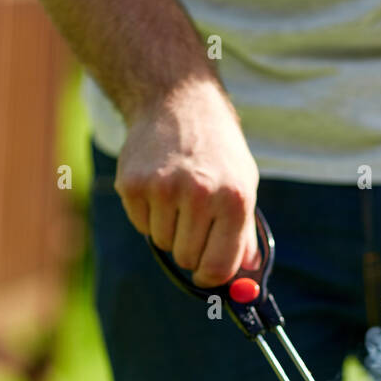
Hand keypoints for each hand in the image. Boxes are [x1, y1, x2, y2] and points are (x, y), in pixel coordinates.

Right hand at [116, 80, 260, 287]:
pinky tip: (158, 186)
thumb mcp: (243, 185)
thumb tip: (246, 278)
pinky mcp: (134, 184)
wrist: (177, 102)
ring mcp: (164, 189)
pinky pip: (140, 225)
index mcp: (234, 200)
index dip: (210, 277)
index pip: (218, 266)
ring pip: (162, 244)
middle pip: (187, 259)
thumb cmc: (217, 151)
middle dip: (189, 249)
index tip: (204, 274)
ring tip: (177, 195)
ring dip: (168, 229)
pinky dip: (148, 215)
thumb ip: (244, 235)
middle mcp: (199, 194)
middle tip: (193, 220)